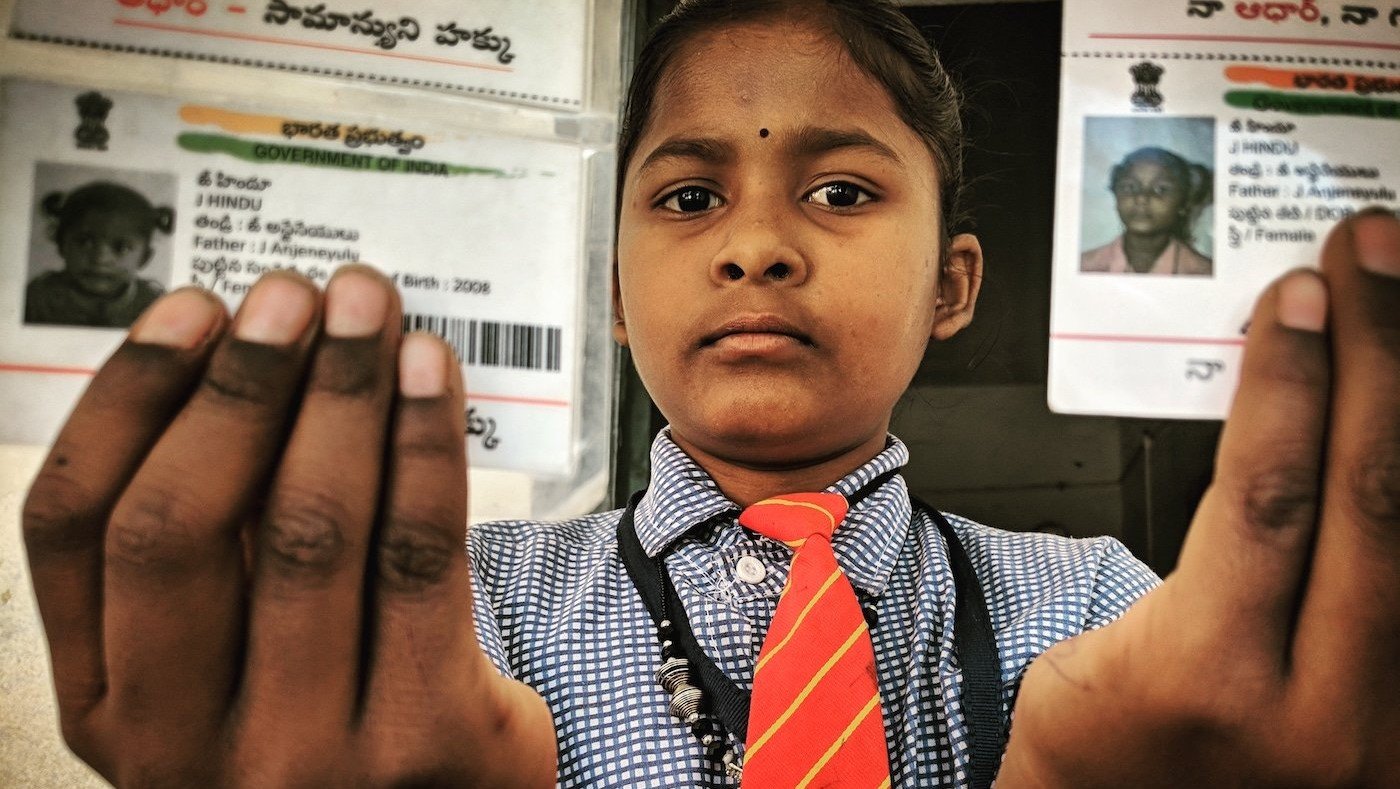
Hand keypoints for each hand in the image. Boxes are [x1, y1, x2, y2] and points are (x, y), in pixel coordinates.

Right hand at [23, 267, 555, 786]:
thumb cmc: (328, 723)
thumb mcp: (226, 669)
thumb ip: (209, 554)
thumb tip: (234, 366)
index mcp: (109, 706)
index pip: (73, 529)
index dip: (128, 398)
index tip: (188, 310)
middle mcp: (181, 743)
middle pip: (181, 523)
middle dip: (241, 384)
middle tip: (293, 295)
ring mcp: (300, 752)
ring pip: (308, 530)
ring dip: (342, 393)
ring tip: (369, 310)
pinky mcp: (419, 738)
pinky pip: (419, 556)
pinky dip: (425, 444)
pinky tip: (432, 376)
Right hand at [998, 210, 1399, 786]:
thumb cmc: (1092, 758)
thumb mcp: (1097, 653)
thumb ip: (1201, 557)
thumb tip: (1281, 430)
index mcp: (1210, 686)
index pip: (1271, 501)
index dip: (1293, 381)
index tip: (1301, 294)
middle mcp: (1323, 715)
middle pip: (1376, 501)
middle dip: (1382, 355)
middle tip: (1376, 255)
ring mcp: (1389, 731)